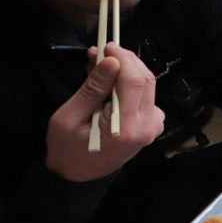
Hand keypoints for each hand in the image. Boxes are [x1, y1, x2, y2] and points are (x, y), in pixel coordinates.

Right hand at [45, 43, 165, 181]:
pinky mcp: (152, 124)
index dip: (123, 58)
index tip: (105, 46)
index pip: (136, 80)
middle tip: (98, 53)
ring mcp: (153, 126)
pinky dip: (129, 84)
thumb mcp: (69, 117)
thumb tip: (111, 61)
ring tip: (98, 67)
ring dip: (125, 71)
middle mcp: (147, 126)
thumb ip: (93, 89)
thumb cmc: (68, 149)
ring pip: (147, 85)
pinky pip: (145, 95)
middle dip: (124, 60)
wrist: (78, 176)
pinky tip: (109, 83)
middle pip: (145, 79)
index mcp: (126, 127)